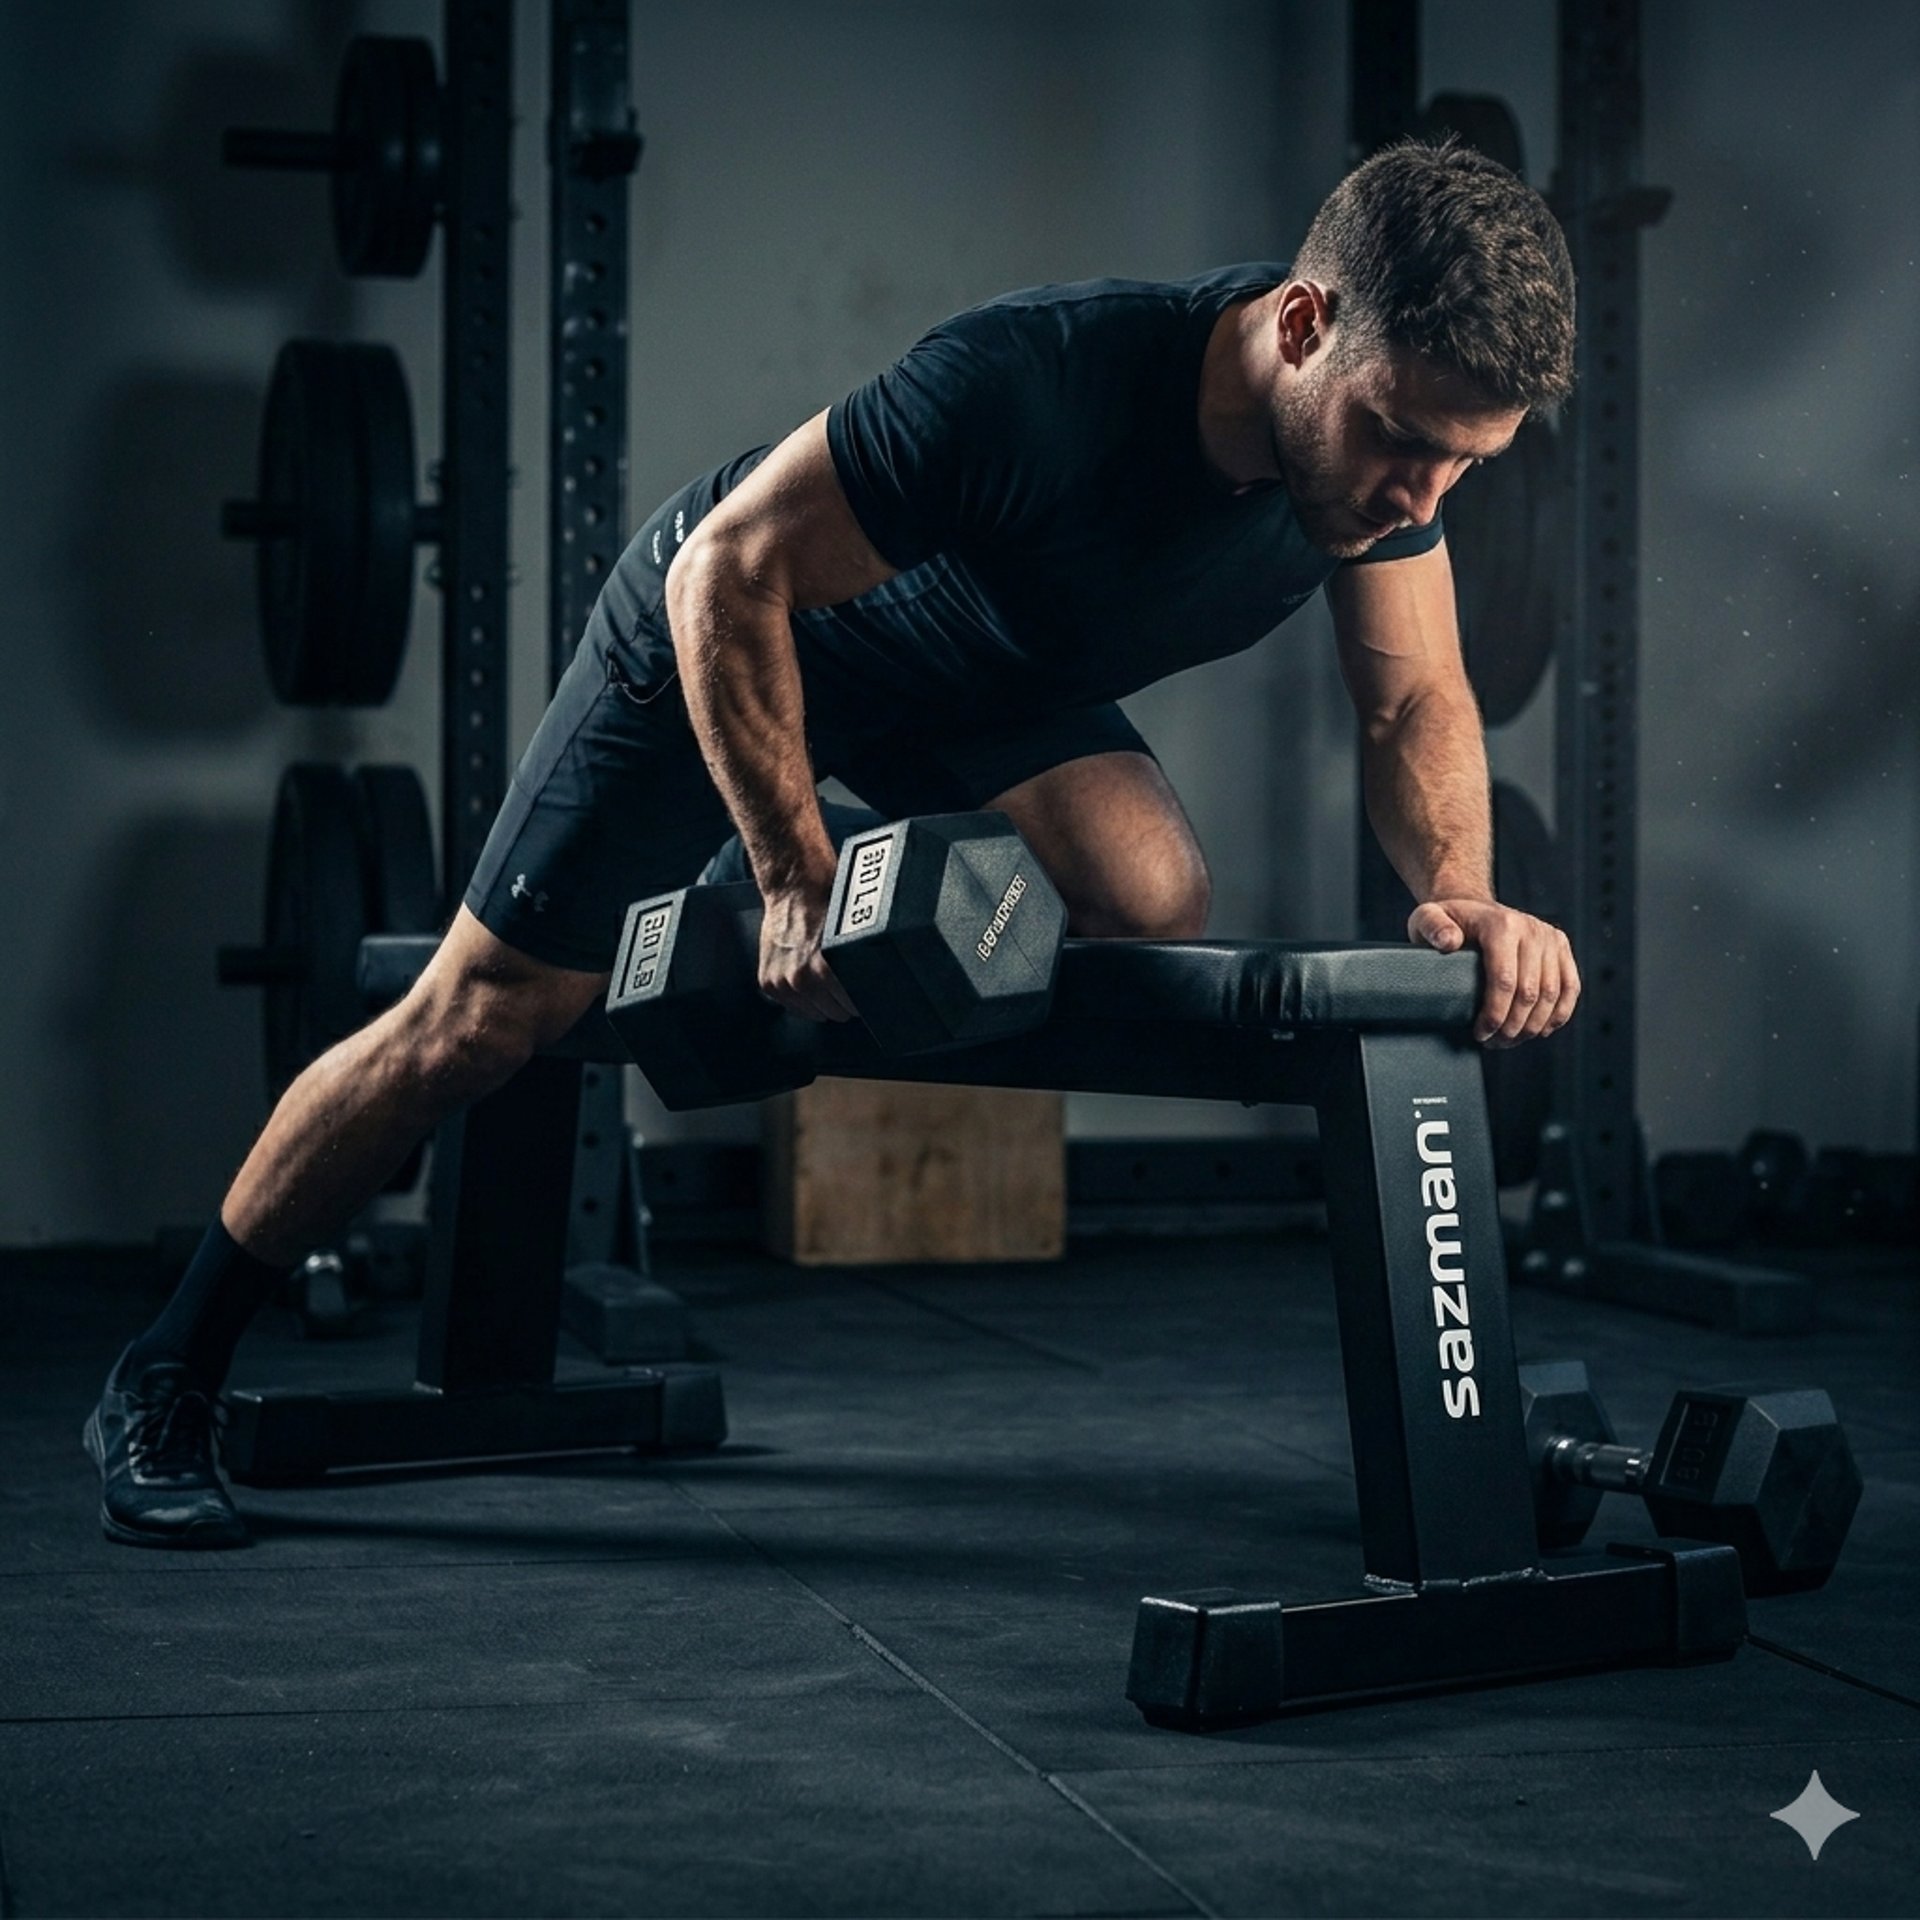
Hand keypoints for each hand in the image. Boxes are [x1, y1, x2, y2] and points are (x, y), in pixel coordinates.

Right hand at [759, 882, 858, 1023]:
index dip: (865, 1000)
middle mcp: (802, 978)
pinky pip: (794, 1007)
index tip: (869, 995)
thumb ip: (867, 960)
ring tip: (830, 980)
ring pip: (815, 1014)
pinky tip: (812, 980)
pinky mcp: (768, 982)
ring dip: (824, 1002)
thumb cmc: (827, 902)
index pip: (856, 1007)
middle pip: (837, 1013)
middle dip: (845, 1001)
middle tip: (849, 984)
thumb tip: (888, 979)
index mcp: (826, 967)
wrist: (793, 887)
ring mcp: (782, 982)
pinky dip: (804, 998)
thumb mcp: (858, 929)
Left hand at [1407, 897, 1579, 1046]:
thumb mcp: (1427, 918)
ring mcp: (1550, 938)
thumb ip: (1432, 927)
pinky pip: (1570, 987)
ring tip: (1511, 1040)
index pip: (1505, 980)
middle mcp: (1532, 929)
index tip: (1480, 1034)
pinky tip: (1540, 1031)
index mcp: (1501, 925)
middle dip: (1512, 1026)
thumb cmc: (1449, 920)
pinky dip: (1558, 1014)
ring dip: (1533, 1026)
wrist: (1474, 908)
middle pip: (1530, 992)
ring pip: (1552, 994)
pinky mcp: (1561, 947)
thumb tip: (1449, 942)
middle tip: (1493, 1043)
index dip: (1494, 1015)